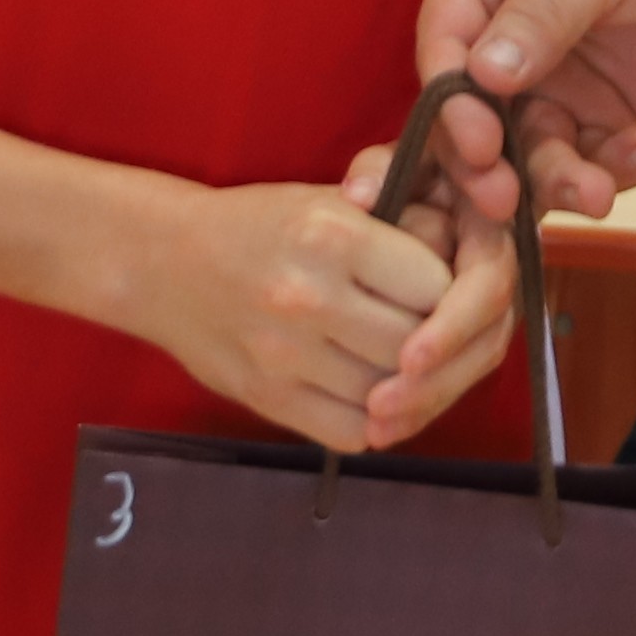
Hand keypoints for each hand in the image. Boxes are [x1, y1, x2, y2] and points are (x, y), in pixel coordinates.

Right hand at [117, 171, 491, 454]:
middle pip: (417, 346)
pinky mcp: (268, 399)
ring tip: (405, 367)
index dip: (452, 295)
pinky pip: (353, 432)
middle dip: (437, 346)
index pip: (436, 286)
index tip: (443, 293)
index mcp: (332, 235)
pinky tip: (371, 396)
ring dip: (410, 389)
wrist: (162, 261)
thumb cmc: (259, 227)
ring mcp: (285, 355)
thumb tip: (472, 271)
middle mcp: (309, 296)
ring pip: (391, 396)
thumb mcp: (329, 203)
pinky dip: (374, 423)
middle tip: (434, 337)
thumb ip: (402, 232)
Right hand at [418, 0, 635, 228]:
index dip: (452, 104)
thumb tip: (481, 75)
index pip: (444, 51)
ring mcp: (554, 88)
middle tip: (507, 202)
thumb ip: (539, 13)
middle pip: (476, 121)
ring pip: (533, 154)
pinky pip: (596, 159)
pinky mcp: (603, 117)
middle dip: (488, 167)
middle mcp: (503, 47)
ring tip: (597, 193)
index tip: (479, 145)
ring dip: (558, 181)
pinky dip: (618, 167)